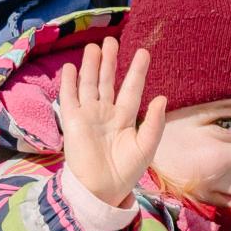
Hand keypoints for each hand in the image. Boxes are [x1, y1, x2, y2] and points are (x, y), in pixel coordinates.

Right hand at [59, 37, 166, 208]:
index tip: (144, 52)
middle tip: (112, 41)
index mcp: (125, 117)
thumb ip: (154, 122)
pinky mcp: (72, 122)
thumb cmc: (126, 170)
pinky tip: (70, 67)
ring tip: (94, 47)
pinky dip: (69, 83)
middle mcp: (106, 113)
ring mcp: (88, 115)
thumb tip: (161, 98)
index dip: (137, 71)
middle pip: (108, 81)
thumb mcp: (146, 146)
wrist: (102, 189)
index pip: (132, 88)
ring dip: (91, 66)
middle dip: (110, 61)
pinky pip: (69, 98)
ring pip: (90, 84)